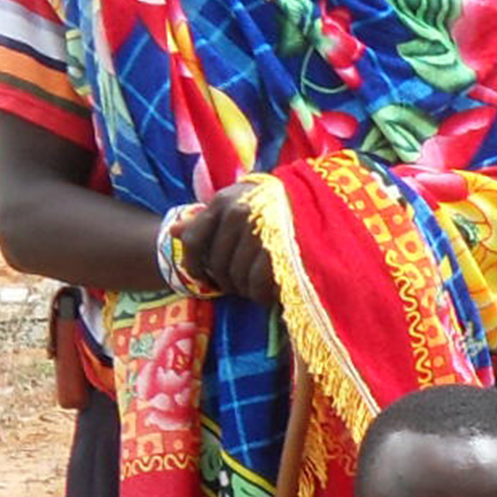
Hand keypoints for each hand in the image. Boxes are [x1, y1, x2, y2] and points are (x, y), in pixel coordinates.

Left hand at [173, 184, 272, 300]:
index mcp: (225, 200)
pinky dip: (261, 295)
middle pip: (217, 264)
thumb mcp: (241, 201)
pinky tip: (269, 293)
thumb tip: (172, 232)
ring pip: (236, 277)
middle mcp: (239, 214)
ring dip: (245, 289)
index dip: (194, 264)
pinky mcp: (280, 253)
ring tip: (257, 287)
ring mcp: (260, 233)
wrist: (324, 202)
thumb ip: (208, 218)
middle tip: (240, 285)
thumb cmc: (279, 203)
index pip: (194, 240)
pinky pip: (257, 286)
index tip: (203, 277)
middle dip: (226, 281)